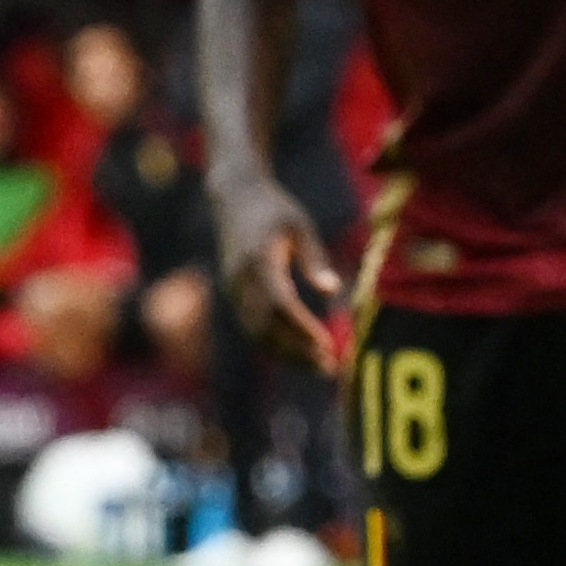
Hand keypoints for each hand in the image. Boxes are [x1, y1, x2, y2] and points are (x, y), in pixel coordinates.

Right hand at [213, 176, 341, 369]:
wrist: (233, 197)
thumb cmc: (275, 209)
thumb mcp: (300, 226)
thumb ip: (315, 259)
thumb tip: (332, 291)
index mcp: (259, 260)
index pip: (281, 304)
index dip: (303, 328)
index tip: (328, 345)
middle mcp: (241, 280)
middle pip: (267, 328)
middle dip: (298, 352)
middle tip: (330, 367)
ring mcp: (233, 290)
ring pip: (257, 334)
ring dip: (288, 354)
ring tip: (320, 367)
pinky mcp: (233, 295)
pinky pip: (253, 328)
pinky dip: (276, 345)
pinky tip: (300, 352)